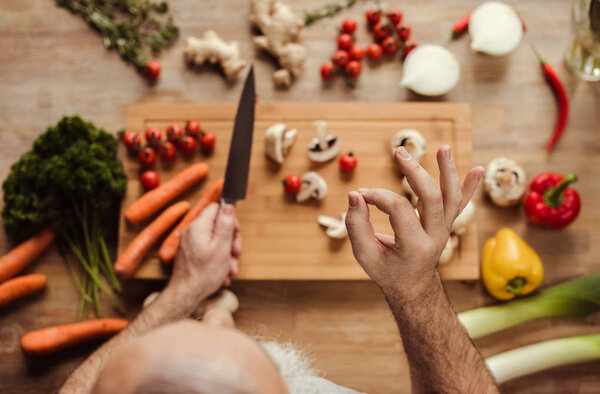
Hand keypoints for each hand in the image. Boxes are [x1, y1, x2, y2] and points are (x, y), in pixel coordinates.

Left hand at [168, 203, 240, 301]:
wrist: (186, 295)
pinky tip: (223, 273)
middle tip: (236, 253)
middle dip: (230, 240)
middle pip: (217, 225)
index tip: (235, 232)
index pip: (216, 208)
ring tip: (230, 269)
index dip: (229, 218)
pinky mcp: (190, 253)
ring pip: (215, 240)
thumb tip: (228, 206)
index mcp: (198, 226)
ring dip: (226, 254)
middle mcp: (191, 232)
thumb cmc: (204, 274)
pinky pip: (208, 250)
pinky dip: (217, 259)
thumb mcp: (222, 247)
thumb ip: (226, 224)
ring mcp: (190, 243)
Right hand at [345, 145, 483, 296]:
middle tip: (399, 152)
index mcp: (414, 247)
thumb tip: (354, 195)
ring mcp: (444, 230)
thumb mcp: (364, 255)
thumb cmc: (386, 271)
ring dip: (449, 171)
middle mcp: (435, 237)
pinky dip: (470, 187)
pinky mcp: (447, 224)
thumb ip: (356, 225)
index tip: (361, 195)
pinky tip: (478, 169)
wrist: (412, 288)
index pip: (399, 209)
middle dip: (415, 172)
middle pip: (432, 197)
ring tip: (443, 148)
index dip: (378, 196)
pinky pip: (460, 204)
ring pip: (452, 197)